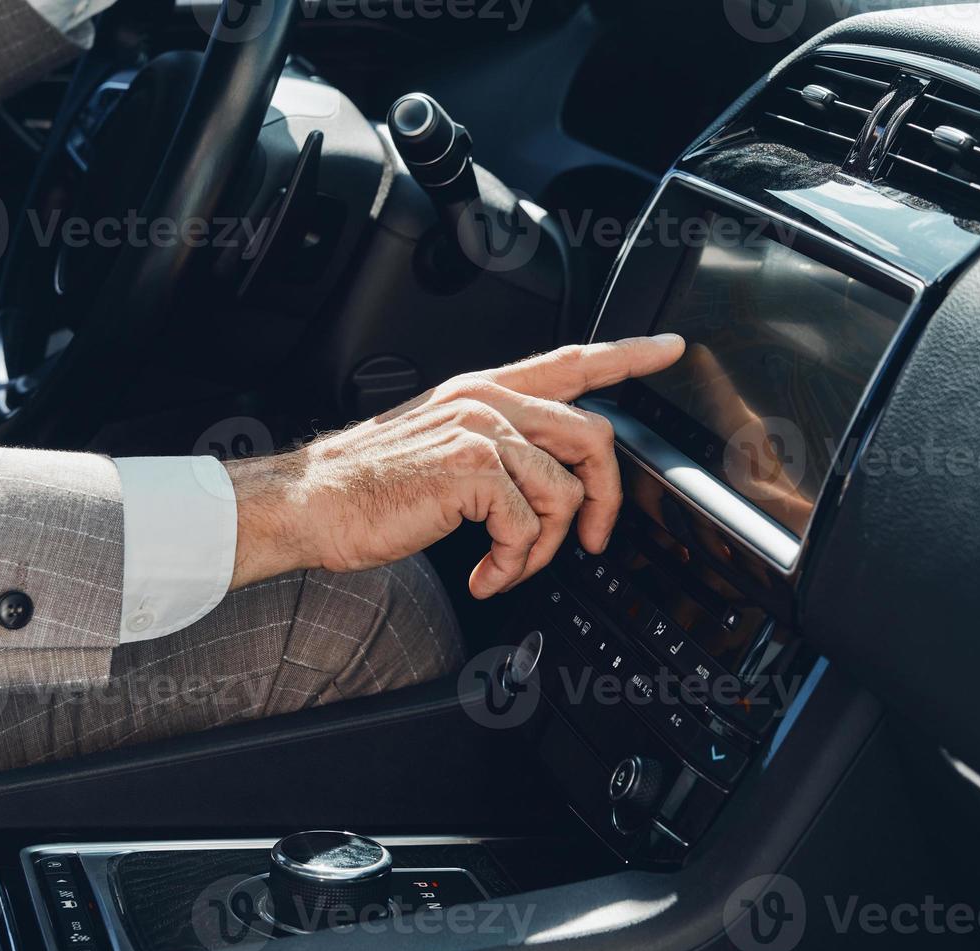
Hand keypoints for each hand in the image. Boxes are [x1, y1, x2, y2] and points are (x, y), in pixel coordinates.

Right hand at [226, 335, 685, 597]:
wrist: (311, 504)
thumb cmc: (368, 486)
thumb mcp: (441, 446)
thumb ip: (498, 446)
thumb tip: (551, 482)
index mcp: (483, 389)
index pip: (571, 361)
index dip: (627, 355)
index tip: (668, 349)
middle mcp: (487, 400)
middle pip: (593, 437)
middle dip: (604, 500)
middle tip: (592, 539)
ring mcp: (481, 429)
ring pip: (564, 493)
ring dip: (542, 548)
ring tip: (506, 565)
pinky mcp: (472, 468)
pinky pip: (528, 526)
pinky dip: (512, 564)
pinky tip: (484, 573)